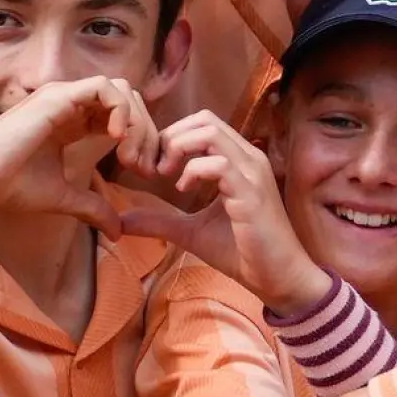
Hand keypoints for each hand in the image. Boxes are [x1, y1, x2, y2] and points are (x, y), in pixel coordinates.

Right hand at [0, 77, 160, 237]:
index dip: (141, 140)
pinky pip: (104, 87)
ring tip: (128, 156)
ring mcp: (65, 97)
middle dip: (145, 132)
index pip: (123, 117)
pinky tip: (115, 139)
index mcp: (74, 123)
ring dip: (135, 122)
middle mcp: (71, 105)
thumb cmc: (11, 186)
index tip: (142, 172)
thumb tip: (117, 232)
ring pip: (121, 90)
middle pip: (129, 101)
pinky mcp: (57, 97)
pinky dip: (119, 110)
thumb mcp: (64, 198)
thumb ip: (93, 208)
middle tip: (142, 166)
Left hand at [117, 111, 329, 314]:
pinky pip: (217, 164)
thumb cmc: (242, 252)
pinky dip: (192, 171)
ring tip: (167, 177)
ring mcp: (251, 172)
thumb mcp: (190, 231)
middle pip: (204, 120)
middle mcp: (249, 158)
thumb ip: (159, 221)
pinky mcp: (250, 192)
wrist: (277, 276)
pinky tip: (183, 190)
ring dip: (178, 149)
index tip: (153, 168)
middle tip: (155, 170)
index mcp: (239, 161)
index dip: (171, 138)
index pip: (203, 124)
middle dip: (170, 139)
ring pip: (210, 133)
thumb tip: (120, 222)